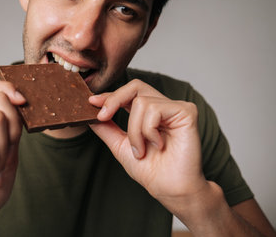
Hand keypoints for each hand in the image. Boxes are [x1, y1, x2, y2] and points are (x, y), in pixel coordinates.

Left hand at [89, 79, 207, 211]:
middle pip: (135, 86)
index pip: (129, 94)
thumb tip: (89, 115)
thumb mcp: (120, 146)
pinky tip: (158, 145)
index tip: (91, 102)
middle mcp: (164, 107)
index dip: (110, 96)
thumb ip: (107, 128)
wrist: (169, 189)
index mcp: (150, 113)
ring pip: (141, 102)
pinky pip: (155, 109)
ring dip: (135, 130)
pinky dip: (148, 130)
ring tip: (142, 150)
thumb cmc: (151, 170)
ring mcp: (175, 108)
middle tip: (102, 116)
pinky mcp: (186, 112)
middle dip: (114, 99)